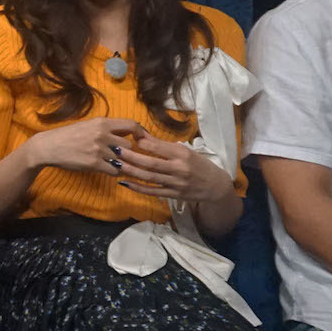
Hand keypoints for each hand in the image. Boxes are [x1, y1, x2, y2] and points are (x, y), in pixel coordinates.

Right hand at [21, 118, 142, 175]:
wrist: (49, 146)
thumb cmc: (69, 135)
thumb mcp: (89, 125)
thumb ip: (107, 128)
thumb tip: (128, 131)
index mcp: (102, 122)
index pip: (131, 125)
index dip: (141, 133)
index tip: (142, 140)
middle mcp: (102, 134)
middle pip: (129, 145)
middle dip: (127, 152)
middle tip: (124, 156)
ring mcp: (99, 150)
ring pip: (123, 159)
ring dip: (121, 163)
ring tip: (116, 164)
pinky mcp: (94, 163)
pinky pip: (114, 170)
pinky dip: (113, 172)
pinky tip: (108, 170)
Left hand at [112, 127, 235, 203]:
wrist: (215, 186)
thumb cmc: (198, 164)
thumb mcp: (185, 151)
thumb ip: (163, 146)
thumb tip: (141, 135)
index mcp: (183, 154)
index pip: (160, 148)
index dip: (144, 143)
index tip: (129, 137)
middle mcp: (179, 169)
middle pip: (151, 163)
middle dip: (132, 157)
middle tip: (115, 150)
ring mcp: (175, 183)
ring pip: (149, 177)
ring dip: (131, 171)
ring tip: (115, 164)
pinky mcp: (173, 195)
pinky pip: (152, 191)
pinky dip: (137, 187)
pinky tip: (124, 182)